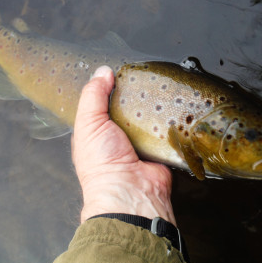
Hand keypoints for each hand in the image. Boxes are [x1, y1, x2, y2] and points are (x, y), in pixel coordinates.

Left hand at [72, 66, 175, 224]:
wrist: (130, 191)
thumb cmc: (101, 162)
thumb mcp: (88, 123)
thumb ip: (93, 96)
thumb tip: (103, 72)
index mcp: (100, 130)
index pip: (106, 101)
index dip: (111, 87)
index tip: (122, 71)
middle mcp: (121, 135)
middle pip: (131, 106)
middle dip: (137, 94)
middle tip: (146, 77)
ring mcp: (142, 141)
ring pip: (150, 114)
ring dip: (155, 104)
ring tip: (162, 85)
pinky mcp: (162, 146)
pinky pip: (167, 127)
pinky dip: (170, 118)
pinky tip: (174, 103)